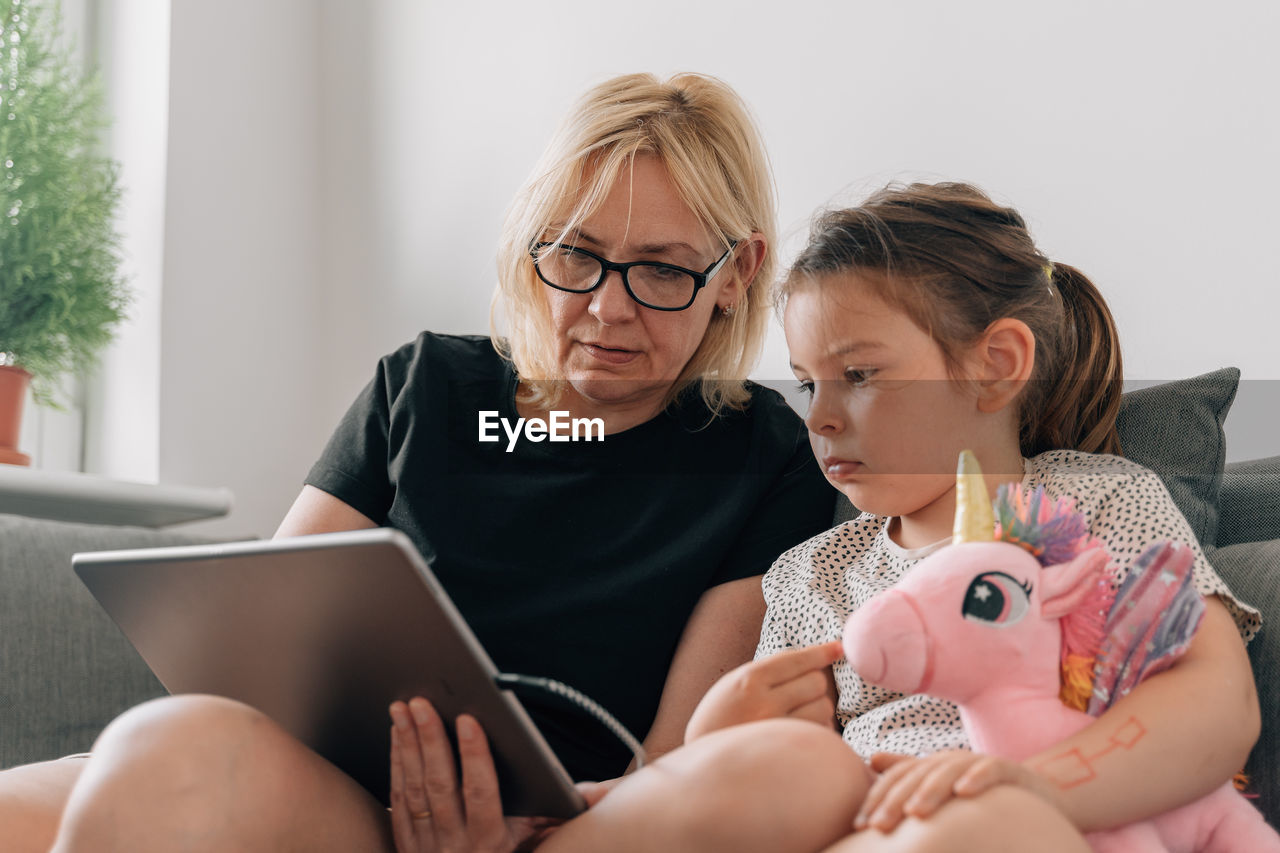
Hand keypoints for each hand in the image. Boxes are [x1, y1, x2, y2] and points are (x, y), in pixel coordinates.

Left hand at [389, 698, 559, 852]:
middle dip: (431, 740)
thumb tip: (600, 791)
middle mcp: (455, 843)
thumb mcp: (538, 840)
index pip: (482, 792)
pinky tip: (396, 734)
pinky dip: (396, 763)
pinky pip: (397, 798)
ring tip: (403, 708)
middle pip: (440, 784)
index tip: (469, 719)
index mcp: (491, 840)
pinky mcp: (405, 841)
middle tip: (422, 702)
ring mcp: (426, 843)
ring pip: (414, 787)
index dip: (474, 755)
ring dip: (408, 744)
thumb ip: (561, 811)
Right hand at [684, 640, 841, 740]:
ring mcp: (777, 730)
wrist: (704, 767)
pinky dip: (818, 729)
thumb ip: (767, 672)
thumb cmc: (720, 720)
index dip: (822, 652)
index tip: (838, 648)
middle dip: (814, 684)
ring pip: (824, 707)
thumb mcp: (733, 685)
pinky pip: (822, 733)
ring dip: (818, 708)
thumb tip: (811, 660)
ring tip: (797, 714)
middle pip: (816, 682)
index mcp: (748, 680)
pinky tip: (799, 733)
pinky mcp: (789, 752)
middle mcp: (764, 702)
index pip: (796, 659)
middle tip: (799, 693)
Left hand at [854, 751, 1062, 832]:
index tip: (860, 826)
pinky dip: (977, 777)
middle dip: (896, 800)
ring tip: (914, 813)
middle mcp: (953, 761)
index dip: (878, 798)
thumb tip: (870, 760)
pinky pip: (992, 770)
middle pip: (918, 776)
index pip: (899, 779)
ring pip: (950, 772)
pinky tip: (964, 792)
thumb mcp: (943, 791)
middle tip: (879, 826)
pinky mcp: (1011, 770)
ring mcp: (980, 764)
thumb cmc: (981, 798)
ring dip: (931, 791)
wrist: (1038, 797)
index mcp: (933, 768)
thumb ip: (909, 774)